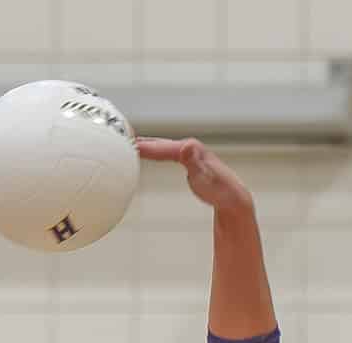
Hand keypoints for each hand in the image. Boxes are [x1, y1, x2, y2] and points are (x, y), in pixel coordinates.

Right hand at [136, 137, 251, 212]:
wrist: (233, 198)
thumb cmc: (220, 192)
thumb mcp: (207, 178)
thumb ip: (195, 163)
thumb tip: (184, 146)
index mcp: (190, 149)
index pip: (162, 147)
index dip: (145, 147)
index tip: (126, 145)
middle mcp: (189, 148)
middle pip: (160, 142)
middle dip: (141, 140)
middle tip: (118, 135)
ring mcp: (188, 154)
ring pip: (161, 146)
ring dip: (145, 143)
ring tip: (127, 142)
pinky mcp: (187, 161)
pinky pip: (165, 153)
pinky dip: (153, 151)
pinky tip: (146, 154)